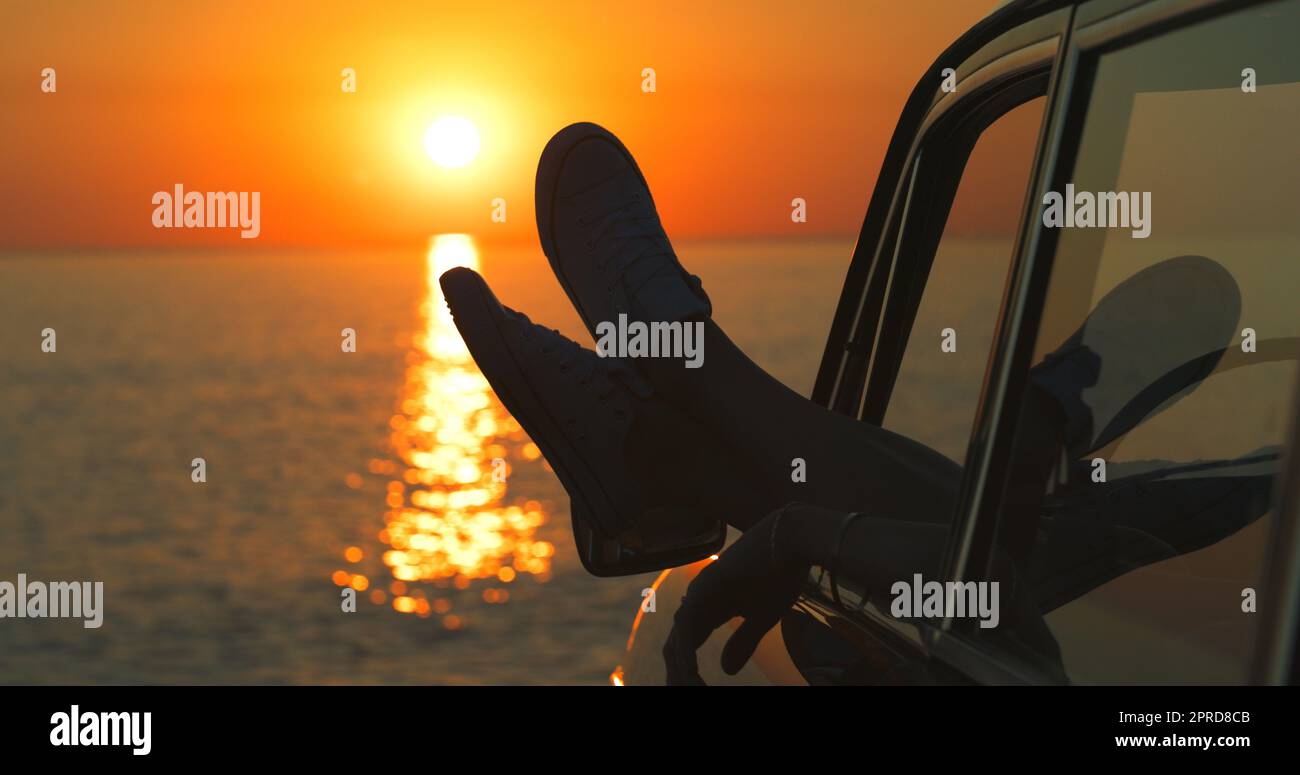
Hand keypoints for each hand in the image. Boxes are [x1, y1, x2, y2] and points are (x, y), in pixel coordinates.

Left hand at [663, 505, 810, 684]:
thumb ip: (742, 642)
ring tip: (690, 689)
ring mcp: (699, 592)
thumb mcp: (762, 618)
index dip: (686, 671)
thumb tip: (725, 670)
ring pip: (678, 641)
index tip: (694, 689)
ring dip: (681, 672)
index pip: (688, 644)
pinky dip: (687, 656)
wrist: (792, 539)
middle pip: (677, 646)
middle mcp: (698, 599)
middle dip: (678, 676)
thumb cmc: (781, 573)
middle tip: (684, 693)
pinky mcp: (706, 587)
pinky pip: (688, 628)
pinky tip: (690, 675)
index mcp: (710, 606)